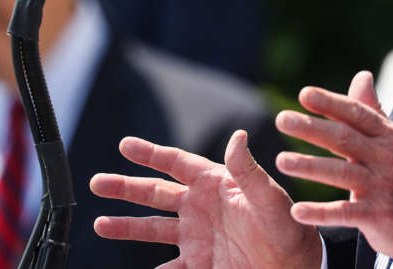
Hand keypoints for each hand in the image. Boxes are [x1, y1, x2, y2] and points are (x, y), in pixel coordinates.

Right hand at [89, 130, 321, 268]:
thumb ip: (248, 171)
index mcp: (215, 183)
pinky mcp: (199, 264)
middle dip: (126, 188)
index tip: (125, 145)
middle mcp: (201, 207)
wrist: (295, 266)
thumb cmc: (288, 227)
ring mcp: (197, 236)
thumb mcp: (269, 198)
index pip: (177, 163)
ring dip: (126, 227)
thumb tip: (237, 136)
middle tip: (97, 182)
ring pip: (152, 228)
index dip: (151, 153)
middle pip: (155, 193)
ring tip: (100, 224)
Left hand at [276, 71, 392, 266]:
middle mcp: (385, 158)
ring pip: (342, 174)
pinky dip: (321, 213)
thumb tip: (362, 75)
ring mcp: (382, 188)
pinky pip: (345, 214)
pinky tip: (297, 211)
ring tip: (280, 160)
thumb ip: (372, 110)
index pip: (357, 114)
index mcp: (388, 136)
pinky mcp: (378, 217)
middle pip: (345, 139)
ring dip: (310, 166)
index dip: (331, 103)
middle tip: (282, 120)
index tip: (304, 94)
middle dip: (312, 129)